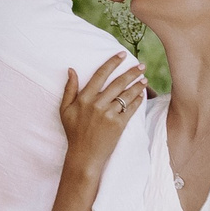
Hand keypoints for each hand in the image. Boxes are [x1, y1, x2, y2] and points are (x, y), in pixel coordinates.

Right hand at [59, 54, 147, 173]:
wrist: (84, 155)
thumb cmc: (73, 132)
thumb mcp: (65, 110)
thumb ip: (69, 89)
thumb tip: (71, 69)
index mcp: (84, 98)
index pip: (100, 75)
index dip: (112, 63)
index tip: (121, 55)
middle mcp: (97, 104)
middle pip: (117, 83)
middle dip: (131, 72)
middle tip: (141, 65)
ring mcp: (108, 115)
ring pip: (126, 95)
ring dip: (137, 85)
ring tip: (144, 79)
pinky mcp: (118, 125)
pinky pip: (130, 109)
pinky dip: (137, 100)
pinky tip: (142, 94)